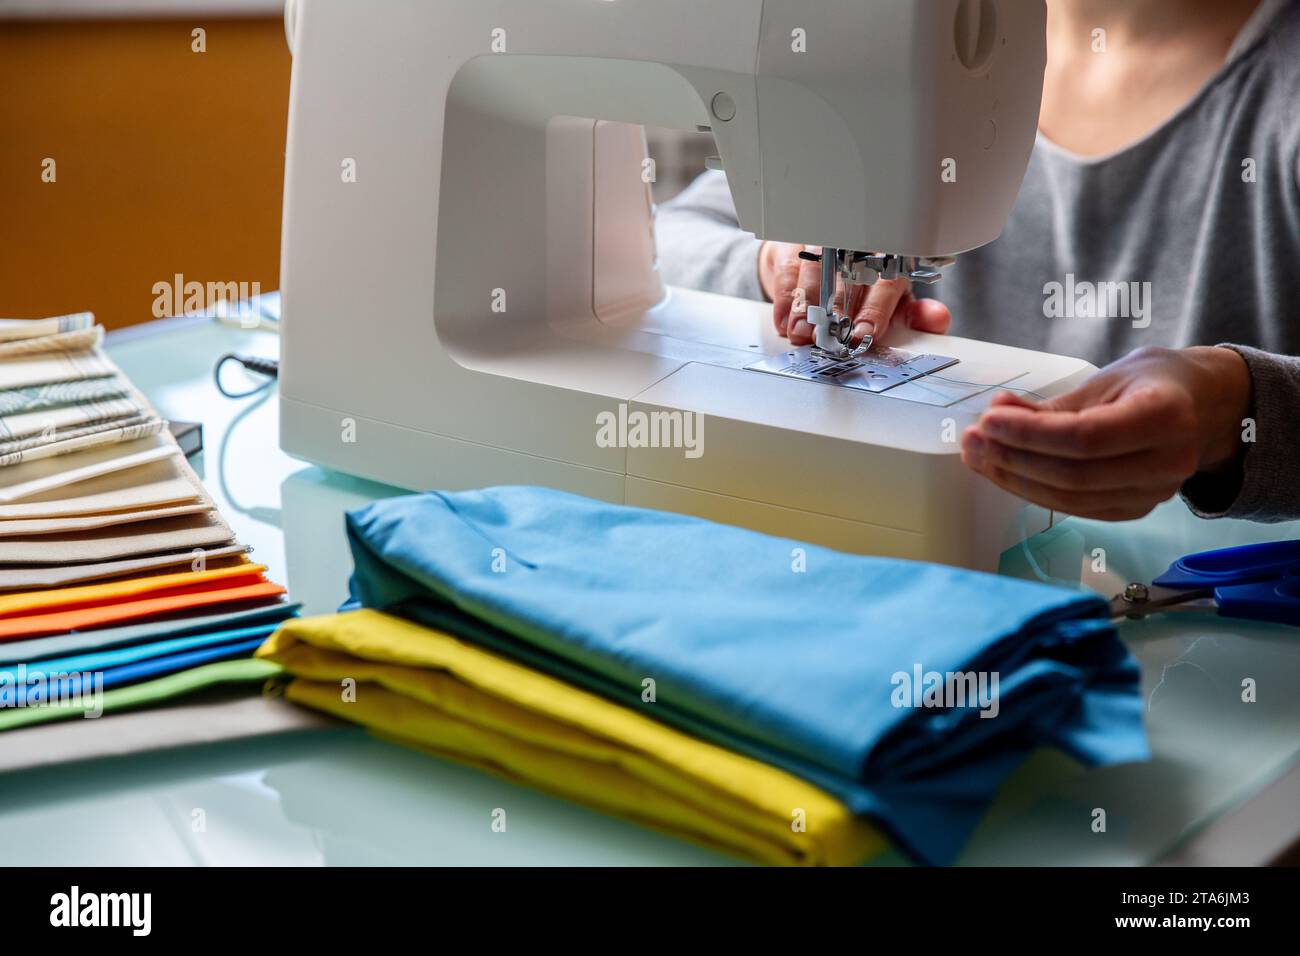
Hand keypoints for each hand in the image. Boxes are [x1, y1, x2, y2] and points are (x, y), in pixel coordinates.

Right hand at [759, 241, 951, 346]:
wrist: (819, 263)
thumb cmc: (861, 287)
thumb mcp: (892, 303)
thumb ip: (914, 315)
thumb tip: (939, 319)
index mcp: (888, 260)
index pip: (886, 281)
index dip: (876, 310)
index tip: (865, 334)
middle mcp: (856, 247)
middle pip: (847, 276)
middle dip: (837, 311)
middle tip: (830, 338)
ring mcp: (822, 244)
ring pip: (815, 271)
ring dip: (807, 306)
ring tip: (803, 334)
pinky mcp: (793, 248)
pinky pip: (787, 270)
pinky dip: (785, 299)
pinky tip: (786, 322)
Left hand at [961, 346, 1252, 520]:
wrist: (1203, 408)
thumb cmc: (1153, 383)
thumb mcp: (1107, 379)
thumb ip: (1052, 405)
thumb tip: (995, 412)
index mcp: (1165, 417)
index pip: (1085, 437)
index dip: (1029, 434)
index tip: (986, 421)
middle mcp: (1167, 462)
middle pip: (1073, 473)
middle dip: (1012, 458)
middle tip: (972, 441)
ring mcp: (1154, 494)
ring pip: (1070, 498)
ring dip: (1014, 478)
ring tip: (978, 455)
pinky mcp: (1135, 510)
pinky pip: (1076, 507)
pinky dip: (1035, 491)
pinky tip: (1005, 471)